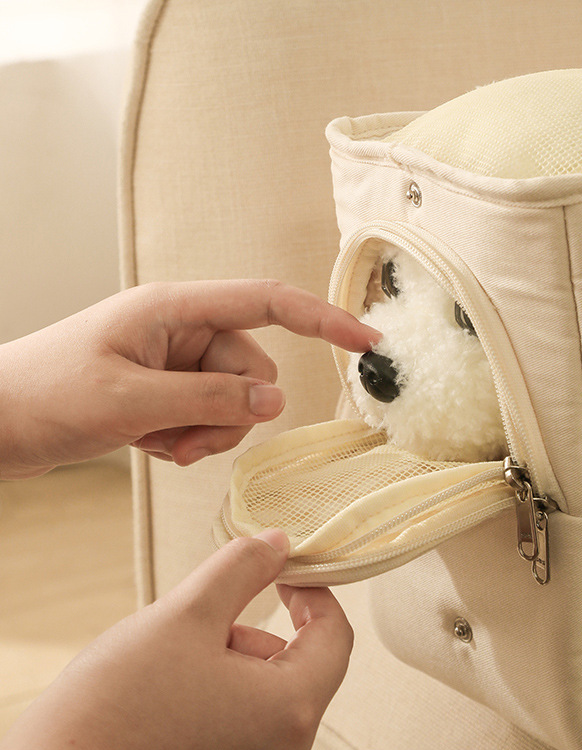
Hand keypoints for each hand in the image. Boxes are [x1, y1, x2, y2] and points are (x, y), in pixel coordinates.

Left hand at [0, 279, 379, 477]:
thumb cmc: (44, 393)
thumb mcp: (132, 400)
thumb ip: (211, 397)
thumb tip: (276, 398)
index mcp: (177, 308)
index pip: (269, 302)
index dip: (324, 318)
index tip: (367, 340)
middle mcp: (184, 330)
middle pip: (253, 368)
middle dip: (230, 413)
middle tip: (181, 440)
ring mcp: (177, 363)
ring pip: (235, 400)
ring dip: (207, 433)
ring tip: (159, 446)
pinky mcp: (168, 391)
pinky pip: (209, 417)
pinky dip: (190, 439)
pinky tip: (151, 446)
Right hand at [0, 528, 352, 749]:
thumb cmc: (112, 713)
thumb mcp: (183, 615)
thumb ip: (241, 570)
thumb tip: (279, 543)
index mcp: (290, 711)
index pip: (335, 637)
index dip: (314, 595)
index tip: (285, 576)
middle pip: (293, 670)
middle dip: (251, 635)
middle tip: (196, 629)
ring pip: (263, 701)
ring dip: (229, 668)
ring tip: (168, 672)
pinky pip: (241, 735)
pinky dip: (216, 705)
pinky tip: (164, 706)